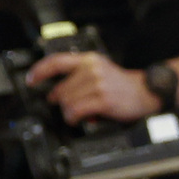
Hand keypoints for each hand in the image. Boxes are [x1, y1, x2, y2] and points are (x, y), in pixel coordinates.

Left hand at [26, 50, 157, 123]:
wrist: (147, 92)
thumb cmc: (123, 86)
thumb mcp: (101, 71)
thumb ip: (79, 75)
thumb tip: (55, 92)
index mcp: (90, 60)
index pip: (56, 61)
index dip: (39, 71)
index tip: (31, 81)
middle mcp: (92, 69)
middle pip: (60, 89)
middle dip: (62, 102)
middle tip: (70, 107)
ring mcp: (98, 84)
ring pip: (66, 102)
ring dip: (69, 112)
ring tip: (79, 113)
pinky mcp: (102, 99)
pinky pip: (76, 111)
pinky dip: (74, 118)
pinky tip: (81, 118)